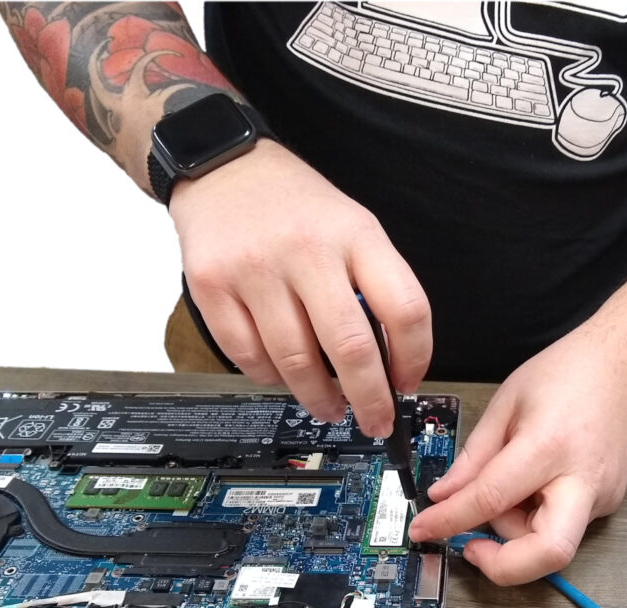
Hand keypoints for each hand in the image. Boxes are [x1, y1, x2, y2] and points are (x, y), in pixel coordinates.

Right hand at [168, 140, 431, 436]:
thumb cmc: (297, 207)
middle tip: (377, 421)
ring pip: (296, 361)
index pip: (404, 308)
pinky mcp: (212, 287)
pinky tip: (284, 377)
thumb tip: (392, 363)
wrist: (224, 168)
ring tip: (331, 407)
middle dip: (369, 398)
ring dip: (320, 398)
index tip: (408, 383)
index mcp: (356, 234)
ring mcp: (255, 269)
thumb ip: (375, 285)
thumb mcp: (353, 226)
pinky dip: (272, 378)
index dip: (414, 358)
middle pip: (350, 346)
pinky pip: (249, 357)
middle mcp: (307, 250)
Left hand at [408, 318, 626, 584]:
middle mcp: (583, 481)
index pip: (492, 499)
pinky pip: (560, 527)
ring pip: (550, 544)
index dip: (450, 521)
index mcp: (549, 446)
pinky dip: (532, 518)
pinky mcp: (607, 505)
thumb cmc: (569, 373)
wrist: (626, 365)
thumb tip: (443, 496)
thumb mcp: (506, 403)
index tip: (423, 529)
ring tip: (509, 483)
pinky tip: (531, 484)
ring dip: (514, 529)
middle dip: (503, 566)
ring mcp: (601, 498)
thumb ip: (474, 456)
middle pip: (549, 554)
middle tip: (471, 549)